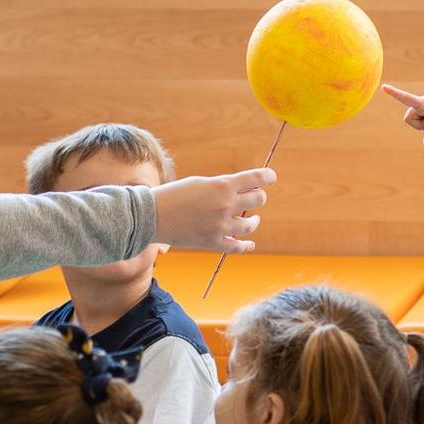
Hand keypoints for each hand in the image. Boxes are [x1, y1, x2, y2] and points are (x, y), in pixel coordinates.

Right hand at [151, 169, 275, 253]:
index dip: (267, 176)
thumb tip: (240, 192)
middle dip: (257, 197)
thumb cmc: (174, 195)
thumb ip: (222, 187)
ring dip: (253, 221)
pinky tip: (250, 244)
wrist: (153, 216)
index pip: (255, 178)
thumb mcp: (200, 183)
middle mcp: (226, 205)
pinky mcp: (214, 243)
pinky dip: (246, 246)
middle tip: (253, 197)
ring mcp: (221, 226)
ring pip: (250, 225)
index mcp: (222, 186)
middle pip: (258, 199)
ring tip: (253, 220)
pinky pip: (238, 247)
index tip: (271, 177)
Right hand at [380, 83, 423, 147]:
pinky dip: (423, 126)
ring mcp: (420, 107)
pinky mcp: (422, 111)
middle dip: (418, 125)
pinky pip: (415, 122)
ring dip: (421, 126)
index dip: (394, 93)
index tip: (384, 87)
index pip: (406, 98)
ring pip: (411, 122)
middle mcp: (420, 103)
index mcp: (423, 102)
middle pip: (408, 119)